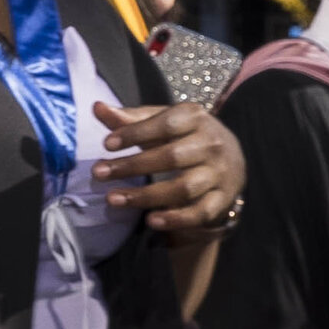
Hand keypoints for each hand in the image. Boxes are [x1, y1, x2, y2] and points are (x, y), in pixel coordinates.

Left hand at [93, 95, 243, 233]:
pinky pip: (200, 213)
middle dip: (132, 166)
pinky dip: (176, 219)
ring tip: (113, 199)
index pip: (166, 124)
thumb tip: (97, 108)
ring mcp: (219, 173)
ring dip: (146, 196)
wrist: (231, 160)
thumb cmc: (186, 137)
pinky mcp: (222, 199)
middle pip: (171, 157)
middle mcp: (212, 144)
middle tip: (99, 173)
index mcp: (196, 118)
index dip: (136, 133)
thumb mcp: (163, 122)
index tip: (106, 144)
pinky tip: (151, 221)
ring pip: (183, 188)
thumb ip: (131, 119)